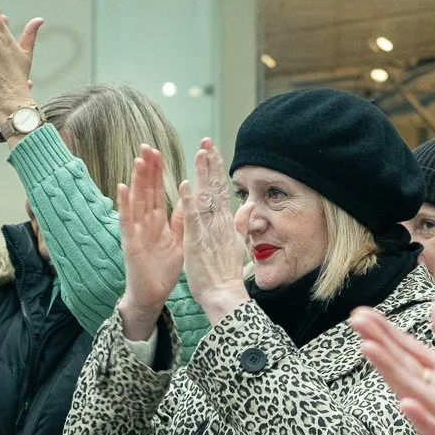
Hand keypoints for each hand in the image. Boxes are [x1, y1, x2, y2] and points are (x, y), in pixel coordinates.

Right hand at [118, 144, 183, 341]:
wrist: (153, 295)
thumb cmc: (163, 270)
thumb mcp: (178, 241)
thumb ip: (180, 220)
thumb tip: (188, 199)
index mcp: (157, 222)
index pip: (157, 192)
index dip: (157, 173)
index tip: (158, 152)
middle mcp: (144, 223)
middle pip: (145, 191)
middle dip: (146, 169)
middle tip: (146, 146)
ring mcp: (136, 231)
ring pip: (136, 201)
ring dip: (136, 180)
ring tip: (137, 159)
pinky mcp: (130, 243)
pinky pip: (127, 221)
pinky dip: (124, 204)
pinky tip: (122, 187)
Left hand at [176, 140, 250, 324]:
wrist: (224, 293)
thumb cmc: (225, 272)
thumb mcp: (237, 243)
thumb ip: (241, 222)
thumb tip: (249, 204)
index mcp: (225, 221)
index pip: (221, 188)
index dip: (216, 167)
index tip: (212, 149)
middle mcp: (218, 221)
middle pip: (215, 186)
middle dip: (210, 163)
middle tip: (206, 140)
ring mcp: (208, 230)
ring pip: (205, 196)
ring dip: (202, 174)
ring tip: (199, 153)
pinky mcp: (197, 240)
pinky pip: (192, 217)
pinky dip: (189, 200)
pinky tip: (185, 184)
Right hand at [352, 301, 434, 434]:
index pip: (407, 349)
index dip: (385, 331)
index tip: (360, 313)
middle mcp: (434, 394)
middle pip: (402, 366)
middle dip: (380, 345)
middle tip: (357, 323)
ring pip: (411, 392)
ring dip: (390, 372)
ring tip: (369, 349)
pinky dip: (421, 417)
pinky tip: (405, 404)